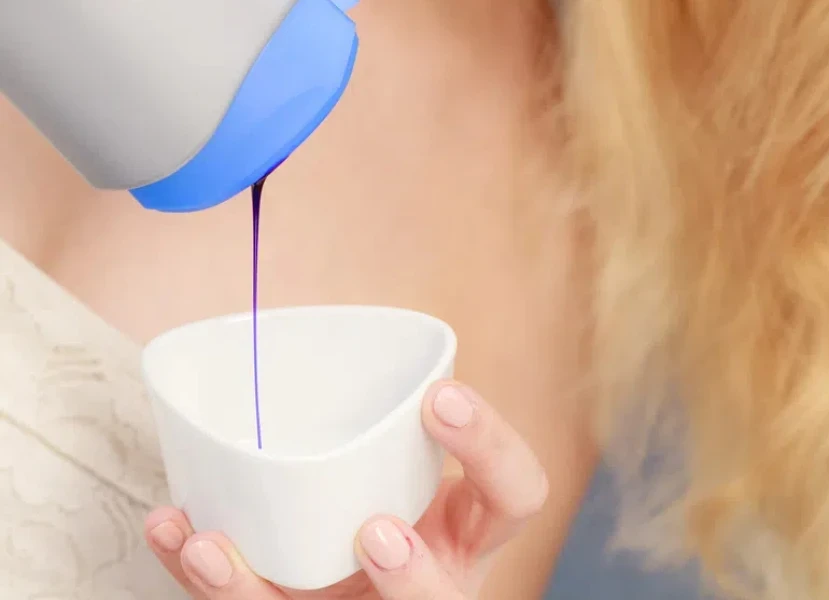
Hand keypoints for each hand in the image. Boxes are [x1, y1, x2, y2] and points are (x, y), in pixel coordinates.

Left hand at [144, 380, 548, 598]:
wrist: (348, 563)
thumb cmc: (379, 487)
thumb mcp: (403, 457)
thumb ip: (383, 423)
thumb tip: (303, 344)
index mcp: (466, 526)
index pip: (516, 494)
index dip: (491, 449)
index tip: (440, 396)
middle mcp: (432, 577)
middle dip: (416, 579)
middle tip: (375, 530)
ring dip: (263, 597)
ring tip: (212, 546)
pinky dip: (207, 579)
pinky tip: (175, 534)